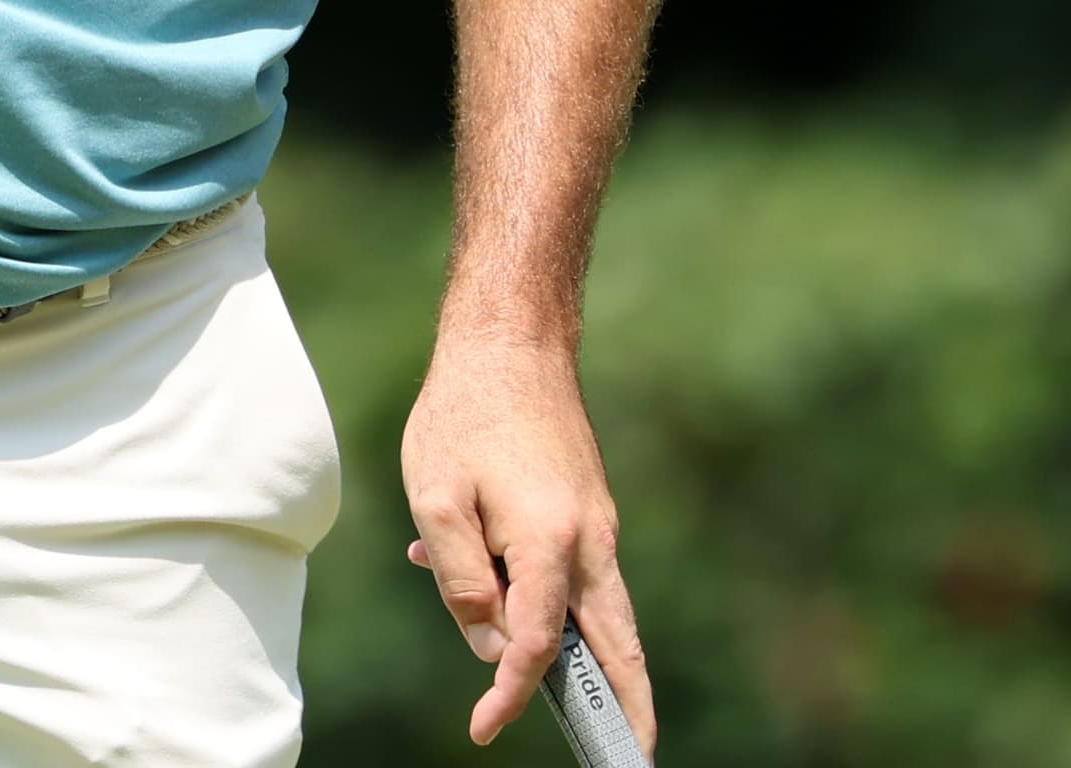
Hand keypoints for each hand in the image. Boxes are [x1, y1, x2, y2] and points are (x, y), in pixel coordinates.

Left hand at [404, 336, 653, 753]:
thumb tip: (491, 642)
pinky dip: (556, 606)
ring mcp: (597, 525)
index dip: (509, 693)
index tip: (483, 728)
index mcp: (550, 541)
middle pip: (618, 644)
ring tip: (592, 713)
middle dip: (628, 706)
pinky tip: (486, 582)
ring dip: (597, 664)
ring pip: (607, 615)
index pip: (534, 643)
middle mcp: (590, 540)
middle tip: (635, 758)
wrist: (511, 343)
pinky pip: (578, 578)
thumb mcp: (435, 498)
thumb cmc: (464, 415)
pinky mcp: (589, 512)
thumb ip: (461, 580)